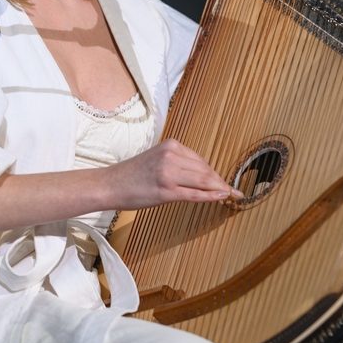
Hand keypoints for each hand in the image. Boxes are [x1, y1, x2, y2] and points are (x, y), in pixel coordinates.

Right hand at [105, 139, 240, 208]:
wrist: (110, 184)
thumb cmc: (132, 175)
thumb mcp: (157, 160)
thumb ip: (178, 163)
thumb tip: (202, 176)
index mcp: (171, 145)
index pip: (200, 160)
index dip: (214, 173)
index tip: (224, 181)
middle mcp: (171, 155)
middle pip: (205, 169)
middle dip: (220, 181)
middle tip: (232, 190)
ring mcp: (169, 173)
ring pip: (203, 181)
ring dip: (219, 189)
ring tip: (230, 195)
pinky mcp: (166, 190)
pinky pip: (195, 194)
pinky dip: (211, 196)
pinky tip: (221, 197)